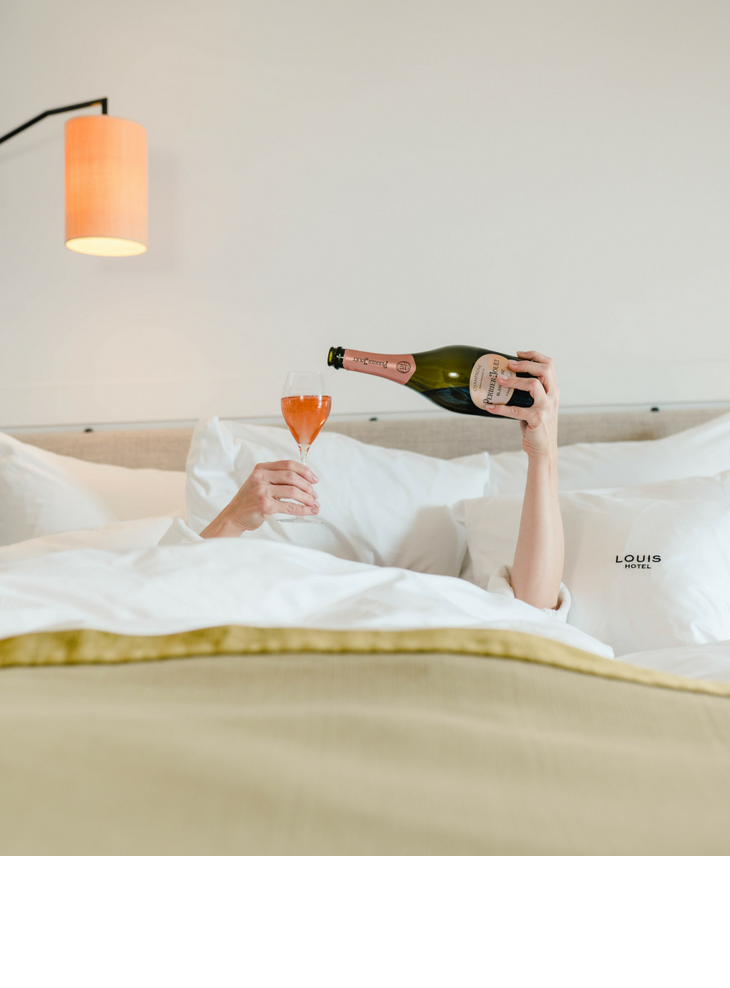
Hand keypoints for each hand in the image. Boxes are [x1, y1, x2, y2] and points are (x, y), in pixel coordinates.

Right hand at [201, 460, 318, 537]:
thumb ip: (277, 479)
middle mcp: (260, 477)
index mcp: (261, 469)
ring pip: (293, 491)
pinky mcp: (264, 506)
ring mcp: (262, 491)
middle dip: (308, 486)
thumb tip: (305, 482)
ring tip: (314, 504)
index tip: (314, 479)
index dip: (305, 471)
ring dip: (307, 498)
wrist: (234, 515)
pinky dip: (303, 509)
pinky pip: (289, 507)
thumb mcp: (260, 483)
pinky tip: (309, 511)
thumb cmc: (250, 500)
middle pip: (292, 477)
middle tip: (314, 494)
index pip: (288, 464)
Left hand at [484, 350, 559, 458]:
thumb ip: (528, 394)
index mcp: (553, 391)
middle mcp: (553, 396)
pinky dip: (501, 408)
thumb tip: (505, 380)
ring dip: (514, 381)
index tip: (518, 353)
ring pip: (534, 385)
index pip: (549, 365)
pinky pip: (517, 410)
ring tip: (499, 381)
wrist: (543, 449)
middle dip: (526, 363)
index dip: (534, 355)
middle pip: (545, 370)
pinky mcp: (538, 420)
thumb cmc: (536, 427)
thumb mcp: (536, 406)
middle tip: (509, 365)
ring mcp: (546, 408)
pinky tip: (489, 406)